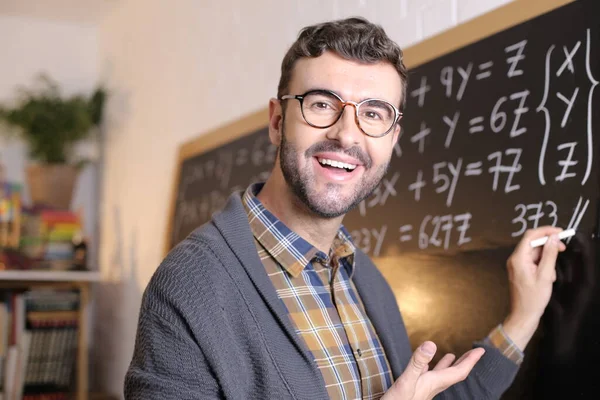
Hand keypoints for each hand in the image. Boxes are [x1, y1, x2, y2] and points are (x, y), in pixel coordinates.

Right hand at [381, 341, 484, 399]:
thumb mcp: (406, 380)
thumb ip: (418, 362)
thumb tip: (432, 344)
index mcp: (433, 383)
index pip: (458, 372)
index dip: (471, 361)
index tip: (481, 350)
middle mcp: (431, 385)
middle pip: (453, 374)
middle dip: (465, 363)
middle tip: (474, 352)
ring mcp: (423, 388)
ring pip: (441, 375)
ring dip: (448, 365)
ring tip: (452, 356)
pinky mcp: (415, 389)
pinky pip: (427, 376)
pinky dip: (430, 367)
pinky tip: (425, 365)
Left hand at [503, 227, 566, 349]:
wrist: (523, 314)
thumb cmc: (533, 298)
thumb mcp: (545, 275)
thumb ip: (549, 255)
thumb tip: (553, 238)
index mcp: (518, 258)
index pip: (530, 236)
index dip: (545, 231)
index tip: (560, 232)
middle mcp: (514, 259)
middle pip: (532, 243)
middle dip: (548, 245)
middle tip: (562, 248)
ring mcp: (516, 264)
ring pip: (534, 253)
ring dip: (547, 259)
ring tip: (551, 274)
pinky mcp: (520, 270)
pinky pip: (533, 261)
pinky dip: (543, 265)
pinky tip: (548, 277)